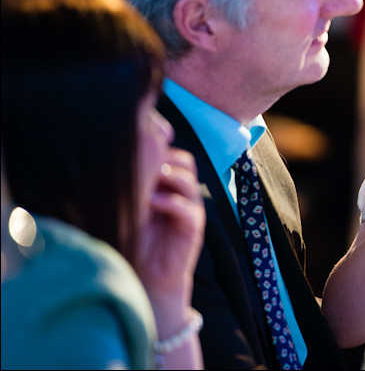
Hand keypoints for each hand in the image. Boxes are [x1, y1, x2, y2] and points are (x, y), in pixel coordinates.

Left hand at [135, 147, 204, 302]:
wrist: (148, 277)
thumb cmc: (134, 241)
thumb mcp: (129, 209)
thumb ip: (129, 187)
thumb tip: (109, 161)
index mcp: (169, 185)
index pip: (172, 154)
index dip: (158, 149)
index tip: (135, 149)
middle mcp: (182, 193)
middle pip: (185, 162)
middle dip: (166, 158)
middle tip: (146, 162)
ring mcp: (191, 209)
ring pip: (189, 181)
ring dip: (170, 176)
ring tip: (150, 179)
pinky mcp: (193, 227)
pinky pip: (189, 209)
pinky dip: (171, 202)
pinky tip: (152, 203)